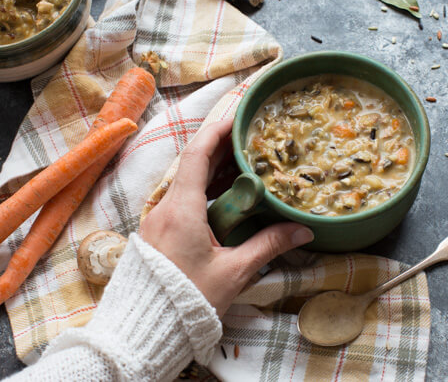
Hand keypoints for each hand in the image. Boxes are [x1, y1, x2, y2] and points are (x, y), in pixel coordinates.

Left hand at [139, 119, 313, 316]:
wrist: (145, 328)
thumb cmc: (187, 300)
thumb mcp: (233, 272)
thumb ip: (267, 246)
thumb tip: (302, 231)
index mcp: (181, 209)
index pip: (197, 155)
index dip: (217, 131)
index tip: (238, 118)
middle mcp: (165, 207)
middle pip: (193, 165)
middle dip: (221, 151)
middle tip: (251, 142)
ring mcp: (158, 220)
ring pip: (187, 183)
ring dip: (214, 173)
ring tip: (245, 168)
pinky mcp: (158, 232)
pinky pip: (182, 200)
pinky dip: (204, 192)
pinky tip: (226, 200)